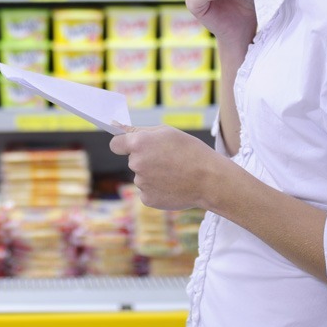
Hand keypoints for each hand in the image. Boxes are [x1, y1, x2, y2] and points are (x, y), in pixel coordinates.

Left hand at [109, 124, 223, 210]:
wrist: (210, 179)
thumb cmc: (190, 151)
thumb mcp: (166, 132)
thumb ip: (139, 130)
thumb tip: (115, 126)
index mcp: (139, 144)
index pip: (115, 144)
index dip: (123, 144)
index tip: (130, 146)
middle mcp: (136, 164)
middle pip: (132, 161)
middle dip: (145, 159)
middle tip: (168, 160)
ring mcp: (141, 183)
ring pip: (141, 177)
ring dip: (152, 175)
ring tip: (175, 173)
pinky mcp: (147, 199)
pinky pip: (147, 191)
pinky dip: (157, 189)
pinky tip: (173, 186)